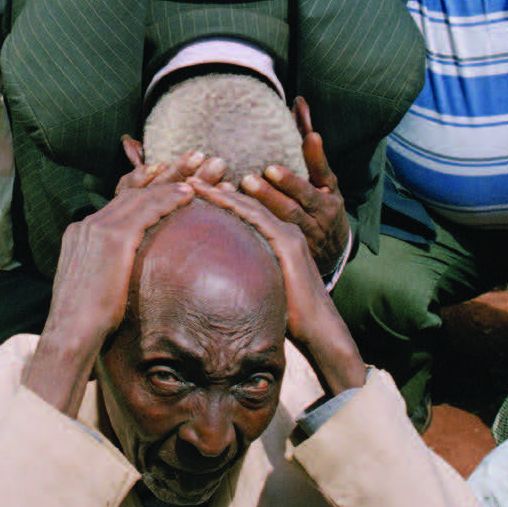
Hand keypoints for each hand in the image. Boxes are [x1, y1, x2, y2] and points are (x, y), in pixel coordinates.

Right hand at [22, 167, 197, 411]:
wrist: (70, 335)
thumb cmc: (86, 324)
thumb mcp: (98, 288)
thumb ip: (110, 271)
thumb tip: (128, 280)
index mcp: (82, 234)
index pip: (120, 200)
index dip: (146, 184)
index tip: (166, 172)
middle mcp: (87, 225)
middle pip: (133, 191)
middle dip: (167, 174)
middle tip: (193, 158)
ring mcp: (98, 228)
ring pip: (142, 195)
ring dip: (175, 180)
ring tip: (201, 168)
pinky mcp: (113, 239)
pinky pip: (146, 210)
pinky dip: (169, 199)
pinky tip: (190, 194)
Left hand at [190, 177, 363, 391]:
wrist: (319, 328)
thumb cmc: (289, 315)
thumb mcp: (262, 287)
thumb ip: (245, 274)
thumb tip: (212, 279)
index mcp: (278, 238)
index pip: (244, 211)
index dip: (220, 199)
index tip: (194, 192)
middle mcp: (284, 231)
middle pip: (244, 203)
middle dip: (215, 190)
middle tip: (188, 178)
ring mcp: (288, 235)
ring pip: (250, 206)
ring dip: (221, 193)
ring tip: (195, 183)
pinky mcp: (289, 244)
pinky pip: (259, 219)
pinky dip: (237, 207)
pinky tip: (219, 199)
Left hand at [239, 97, 347, 275]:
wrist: (331, 252)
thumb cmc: (321, 203)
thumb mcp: (323, 176)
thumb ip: (307, 141)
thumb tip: (299, 102)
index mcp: (329, 193)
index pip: (324, 173)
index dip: (317, 156)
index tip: (311, 138)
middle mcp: (321, 214)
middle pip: (301, 199)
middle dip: (285, 184)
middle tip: (258, 171)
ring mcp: (306, 236)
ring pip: (286, 220)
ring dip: (264, 203)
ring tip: (242, 186)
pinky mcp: (288, 250)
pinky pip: (270, 238)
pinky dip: (251, 225)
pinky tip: (229, 212)